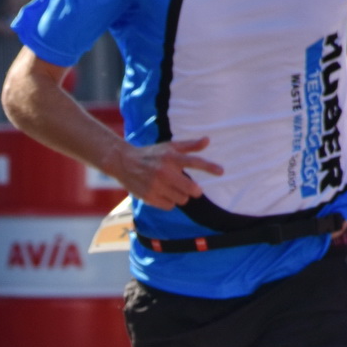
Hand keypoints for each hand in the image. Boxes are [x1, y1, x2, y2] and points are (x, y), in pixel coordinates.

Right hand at [109, 137, 223, 208]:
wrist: (125, 163)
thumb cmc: (151, 154)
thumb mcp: (169, 147)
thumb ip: (189, 146)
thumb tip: (207, 140)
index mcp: (171, 157)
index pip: (194, 162)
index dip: (209, 167)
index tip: (221, 172)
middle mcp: (164, 172)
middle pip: (190, 189)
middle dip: (194, 191)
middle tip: (193, 190)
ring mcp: (156, 186)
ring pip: (181, 199)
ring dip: (180, 196)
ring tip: (171, 189)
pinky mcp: (150, 197)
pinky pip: (169, 206)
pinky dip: (170, 202)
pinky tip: (163, 195)